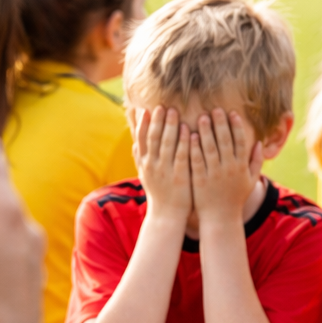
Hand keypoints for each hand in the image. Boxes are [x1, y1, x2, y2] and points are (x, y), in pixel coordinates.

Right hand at [131, 106, 191, 222]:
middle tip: (162, 106)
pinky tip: (188, 129)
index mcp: (144, 164)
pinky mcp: (179, 176)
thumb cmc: (158, 194)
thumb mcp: (145, 176)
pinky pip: (181, 155)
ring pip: (166, 144)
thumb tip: (133, 142)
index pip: (141, 139)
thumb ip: (139, 158)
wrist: (166, 216)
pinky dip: (183, 142)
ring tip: (174, 111)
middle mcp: (152, 165)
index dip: (143, 124)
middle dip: (157, 121)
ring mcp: (166, 170)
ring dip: (170, 126)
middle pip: (153, 138)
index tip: (146, 109)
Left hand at [189, 109, 262, 228]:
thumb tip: (259, 142)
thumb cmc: (235, 199)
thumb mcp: (250, 181)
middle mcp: (229, 169)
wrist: (220, 220)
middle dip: (220, 123)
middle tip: (214, 109)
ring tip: (201, 117)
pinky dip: (194, 148)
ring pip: (210, 148)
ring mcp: (214, 174)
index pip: (240, 142)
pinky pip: (197, 161)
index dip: (236, 126)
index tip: (232, 112)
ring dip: (206, 131)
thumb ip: (256, 162)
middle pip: (224, 141)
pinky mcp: (199, 180)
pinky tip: (189, 135)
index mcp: (241, 167)